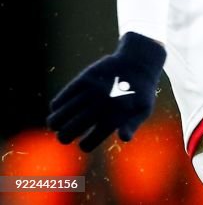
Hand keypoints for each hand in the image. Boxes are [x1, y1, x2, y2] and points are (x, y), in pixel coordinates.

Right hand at [47, 32, 165, 151]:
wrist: (139, 61)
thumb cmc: (141, 92)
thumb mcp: (144, 109)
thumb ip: (132, 125)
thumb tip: (124, 139)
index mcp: (116, 116)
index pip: (90, 141)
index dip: (85, 145)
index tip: (84, 144)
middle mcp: (102, 104)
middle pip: (71, 129)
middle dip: (64, 137)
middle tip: (63, 138)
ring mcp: (92, 91)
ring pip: (63, 113)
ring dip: (56, 122)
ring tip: (56, 125)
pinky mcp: (85, 78)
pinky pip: (63, 97)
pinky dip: (57, 105)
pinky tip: (58, 109)